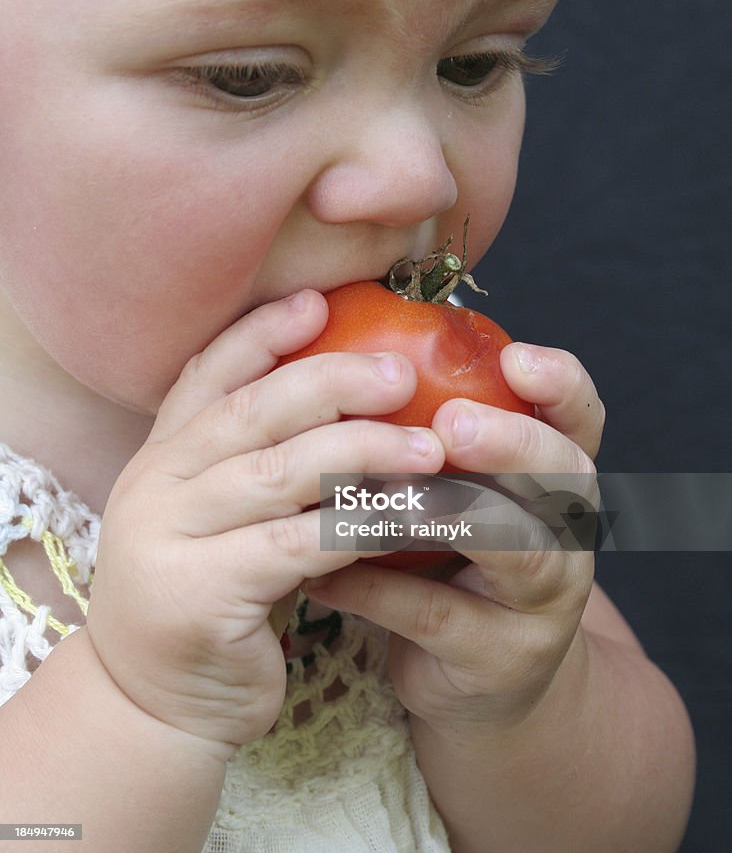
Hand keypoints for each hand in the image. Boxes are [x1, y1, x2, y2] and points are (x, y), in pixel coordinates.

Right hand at [85, 290, 444, 753]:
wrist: (156, 705)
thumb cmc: (208, 597)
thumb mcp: (215, 517)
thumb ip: (251, 462)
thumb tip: (339, 399)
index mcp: (159, 456)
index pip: (207, 374)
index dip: (262, 334)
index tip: (319, 302)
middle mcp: (155, 485)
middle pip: (250, 413)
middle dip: (331, 383)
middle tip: (401, 372)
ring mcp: (169, 538)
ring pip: (280, 473)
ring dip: (362, 452)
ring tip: (429, 447)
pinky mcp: (202, 594)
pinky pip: (299, 545)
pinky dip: (362, 525)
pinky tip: (412, 516)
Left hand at [301, 342, 602, 731]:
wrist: (481, 681)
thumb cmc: (454, 560)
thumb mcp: (460, 496)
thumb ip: (432, 441)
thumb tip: (349, 364)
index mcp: (558, 481)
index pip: (581, 423)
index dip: (561, 387)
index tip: (518, 357)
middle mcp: (569, 536)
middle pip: (564, 479)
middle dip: (511, 444)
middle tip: (452, 422)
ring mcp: (546, 604)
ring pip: (514, 549)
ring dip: (445, 513)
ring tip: (380, 488)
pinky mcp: (500, 659)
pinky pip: (436, 613)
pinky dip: (374, 588)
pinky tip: (322, 572)